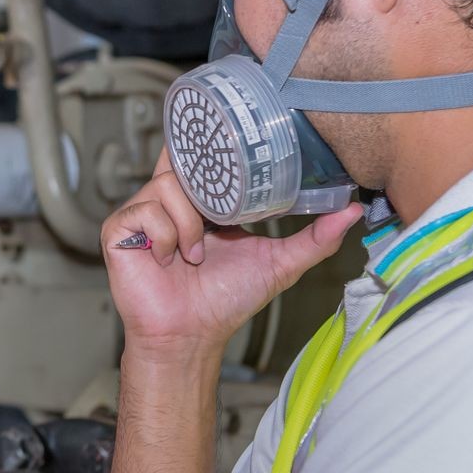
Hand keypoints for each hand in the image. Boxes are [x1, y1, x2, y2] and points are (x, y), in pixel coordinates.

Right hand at [102, 149, 361, 359]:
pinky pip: (145, 212)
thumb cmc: (226, 301)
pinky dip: (165, 236)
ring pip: (167, 188)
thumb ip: (315, 236)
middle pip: (183, 164)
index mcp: (200, 200)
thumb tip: (352, 210)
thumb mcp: (279, 262)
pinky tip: (168, 259)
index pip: (198, 153)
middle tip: (220, 221)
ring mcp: (141, 212)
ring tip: (196, 255)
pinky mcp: (119, 230)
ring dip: (190, 225)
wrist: (191, 336)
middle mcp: (168, 199)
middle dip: (205, 192)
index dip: (207, 141)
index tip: (226, 136)